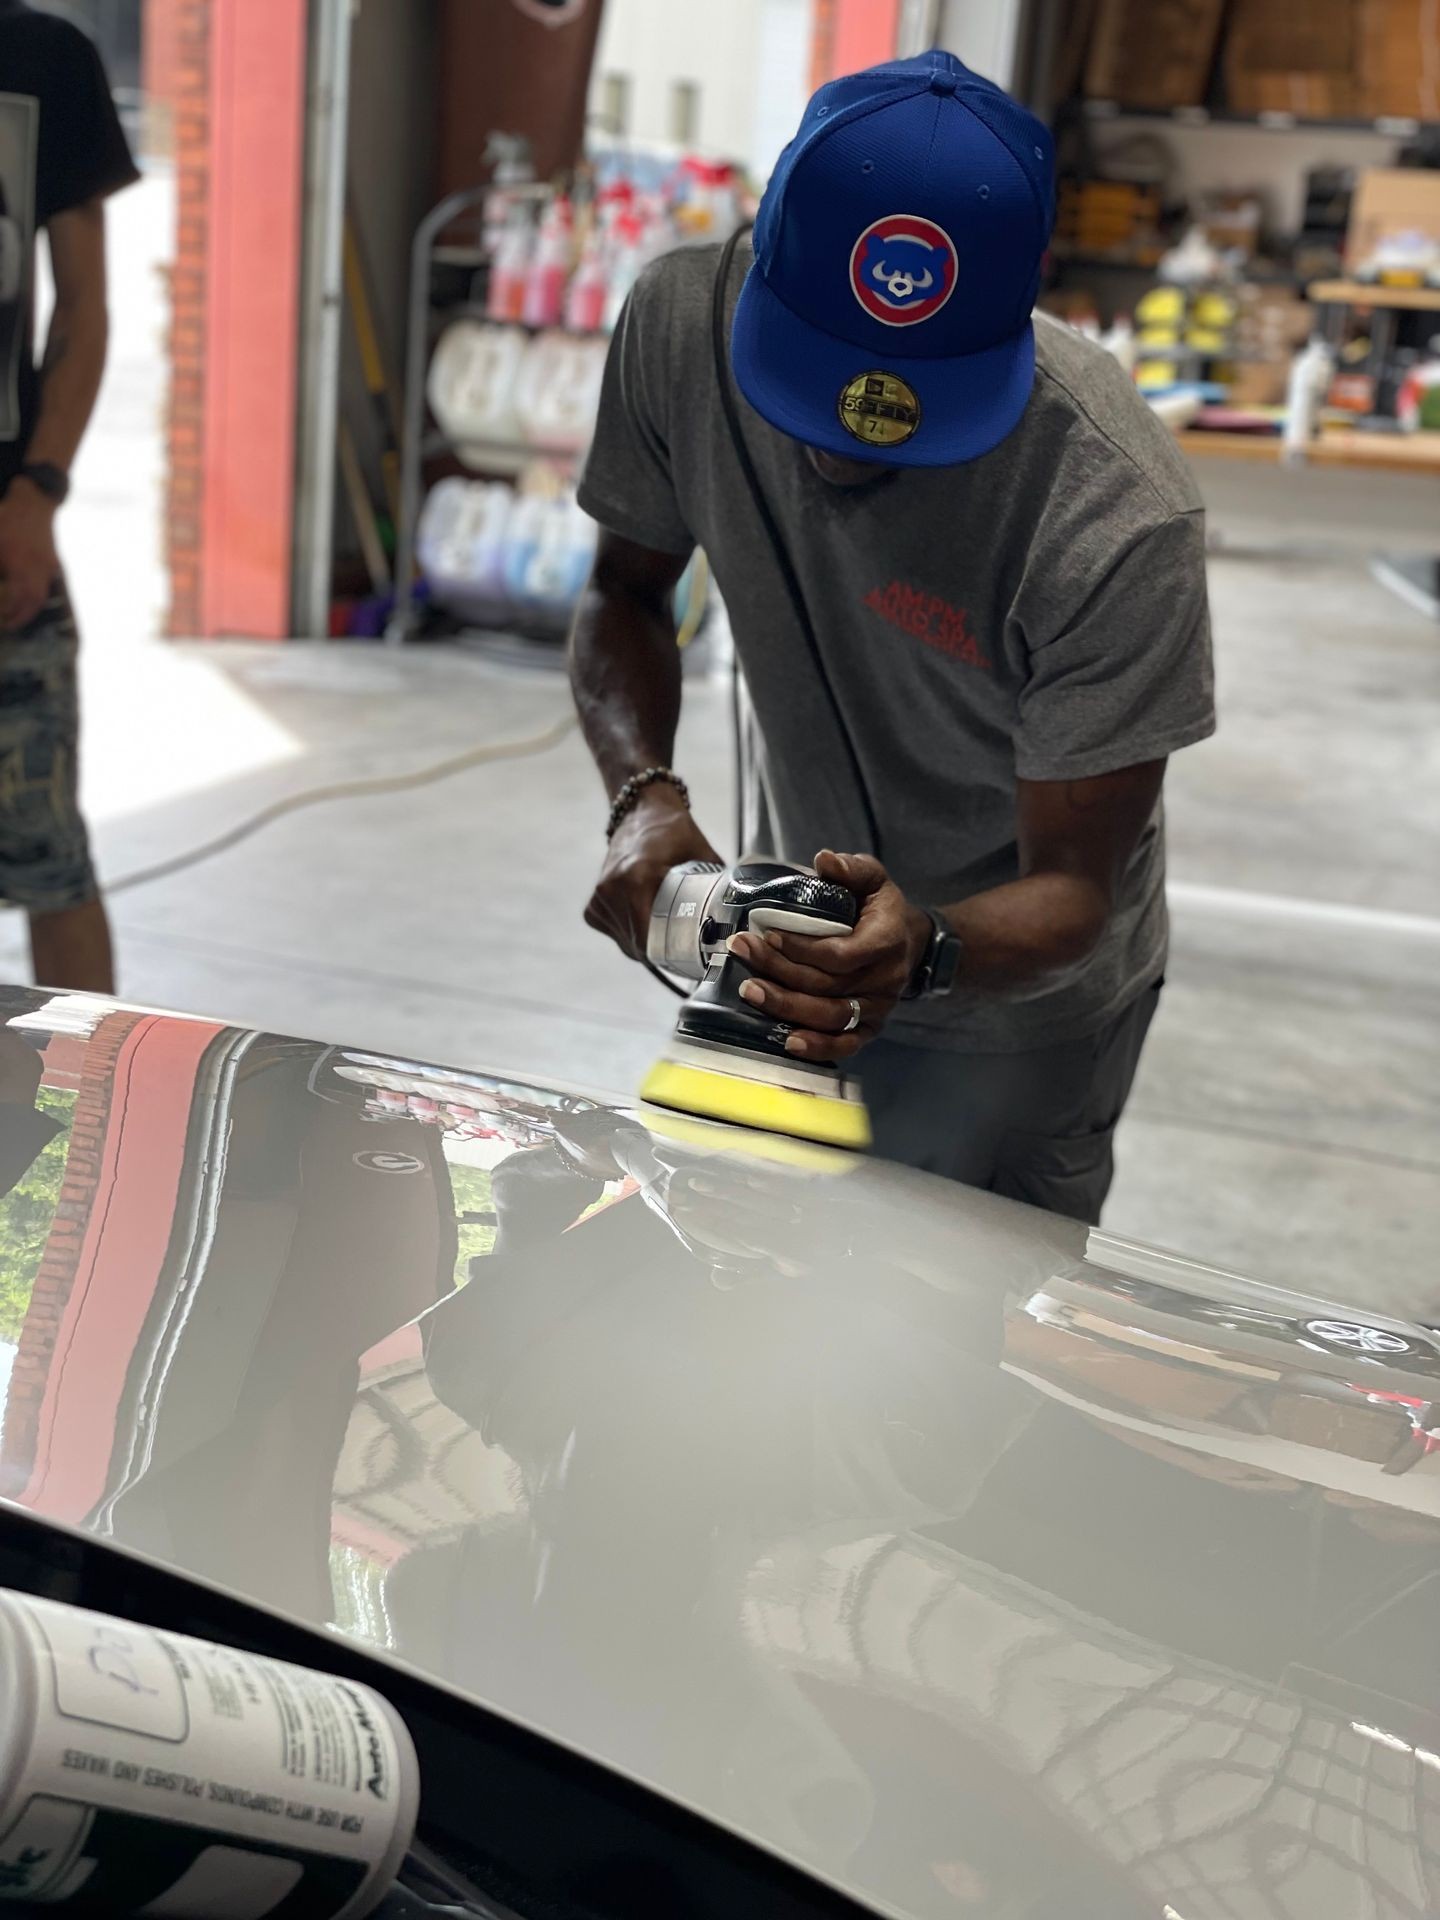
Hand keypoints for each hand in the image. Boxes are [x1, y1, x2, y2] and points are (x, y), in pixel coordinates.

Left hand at [0, 481, 59, 630]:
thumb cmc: (8, 518)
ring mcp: (46, 565)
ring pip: (41, 594)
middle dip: (22, 616)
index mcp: (20, 564)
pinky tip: (27, 596)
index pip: (17, 598)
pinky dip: (36, 594)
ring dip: (31, 608)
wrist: (33, 500)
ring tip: (19, 614)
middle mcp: (36, 568)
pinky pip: (45, 584)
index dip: (11, 613)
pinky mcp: (51, 561)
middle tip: (10, 624)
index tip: (3, 622)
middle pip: (33, 602)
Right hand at [585, 787, 721, 960]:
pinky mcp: (593, 904)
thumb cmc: (673, 831)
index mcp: (637, 877)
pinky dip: (630, 933)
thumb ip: (720, 886)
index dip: (669, 954)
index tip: (689, 957)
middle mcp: (612, 889)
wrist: (641, 810)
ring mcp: (599, 897)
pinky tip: (646, 920)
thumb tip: (742, 915)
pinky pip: (614, 932)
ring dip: (645, 943)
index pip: (647, 937)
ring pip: (625, 942)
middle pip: (637, 944)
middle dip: (660, 951)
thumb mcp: (703, 854)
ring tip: (666, 931)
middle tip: (684, 947)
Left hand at [725, 850, 930, 1061]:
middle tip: (742, 953)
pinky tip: (787, 1041)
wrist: (911, 942)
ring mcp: (878, 1007)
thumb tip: (825, 860)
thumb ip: (852, 869)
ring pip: (830, 1017)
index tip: (767, 934)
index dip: (801, 949)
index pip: (840, 954)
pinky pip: (846, 1045)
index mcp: (887, 941)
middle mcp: (885, 979)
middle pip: (826, 986)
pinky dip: (818, 1047)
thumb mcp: (874, 879)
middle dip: (778, 971)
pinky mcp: (871, 1027)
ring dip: (786, 1007)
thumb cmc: (882, 909)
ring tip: (750, 991)